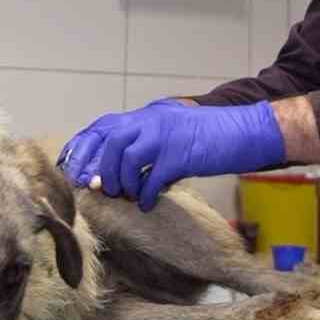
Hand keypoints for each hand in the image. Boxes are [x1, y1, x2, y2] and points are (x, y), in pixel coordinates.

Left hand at [56, 99, 284, 210]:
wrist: (247, 130)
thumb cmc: (210, 136)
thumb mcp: (173, 132)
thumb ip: (148, 145)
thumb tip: (119, 172)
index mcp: (147, 115)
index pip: (102, 127)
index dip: (83, 147)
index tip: (72, 170)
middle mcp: (152, 120)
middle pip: (110, 142)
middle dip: (101, 169)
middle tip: (104, 189)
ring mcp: (166, 135)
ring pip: (126, 158)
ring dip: (123, 182)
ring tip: (130, 196)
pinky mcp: (182, 154)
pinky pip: (153, 177)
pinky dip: (147, 194)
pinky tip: (149, 203)